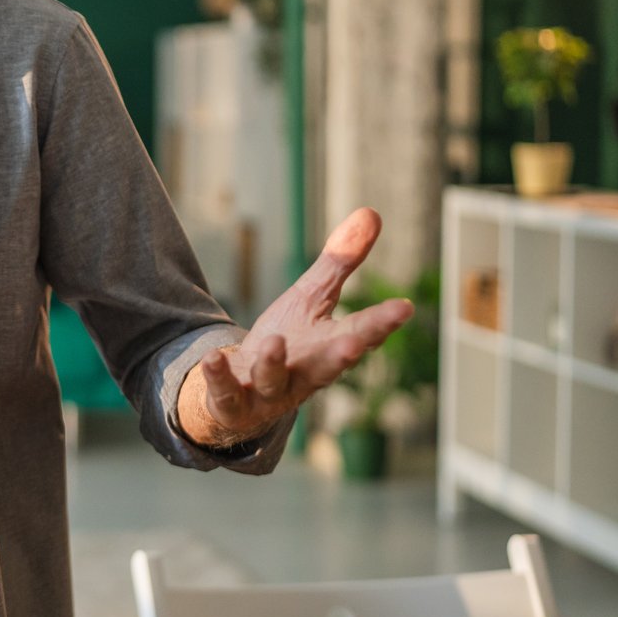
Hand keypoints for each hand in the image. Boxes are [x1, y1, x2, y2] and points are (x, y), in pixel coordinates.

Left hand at [179, 207, 413, 448]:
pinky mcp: (235, 403)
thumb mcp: (311, 297)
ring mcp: (270, 392)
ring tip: (275, 342)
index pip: (361, 332)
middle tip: (356, 344)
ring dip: (274, 364)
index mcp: (329, 346)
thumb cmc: (288, 341)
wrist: (246, 392)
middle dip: (345, 356)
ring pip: (275, 380)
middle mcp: (306, 373)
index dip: (382, 322)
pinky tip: (213, 357)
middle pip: (329, 365)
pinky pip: (227, 393)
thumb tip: (371, 212)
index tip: (404, 307)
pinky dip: (220, 377)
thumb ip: (339, 262)